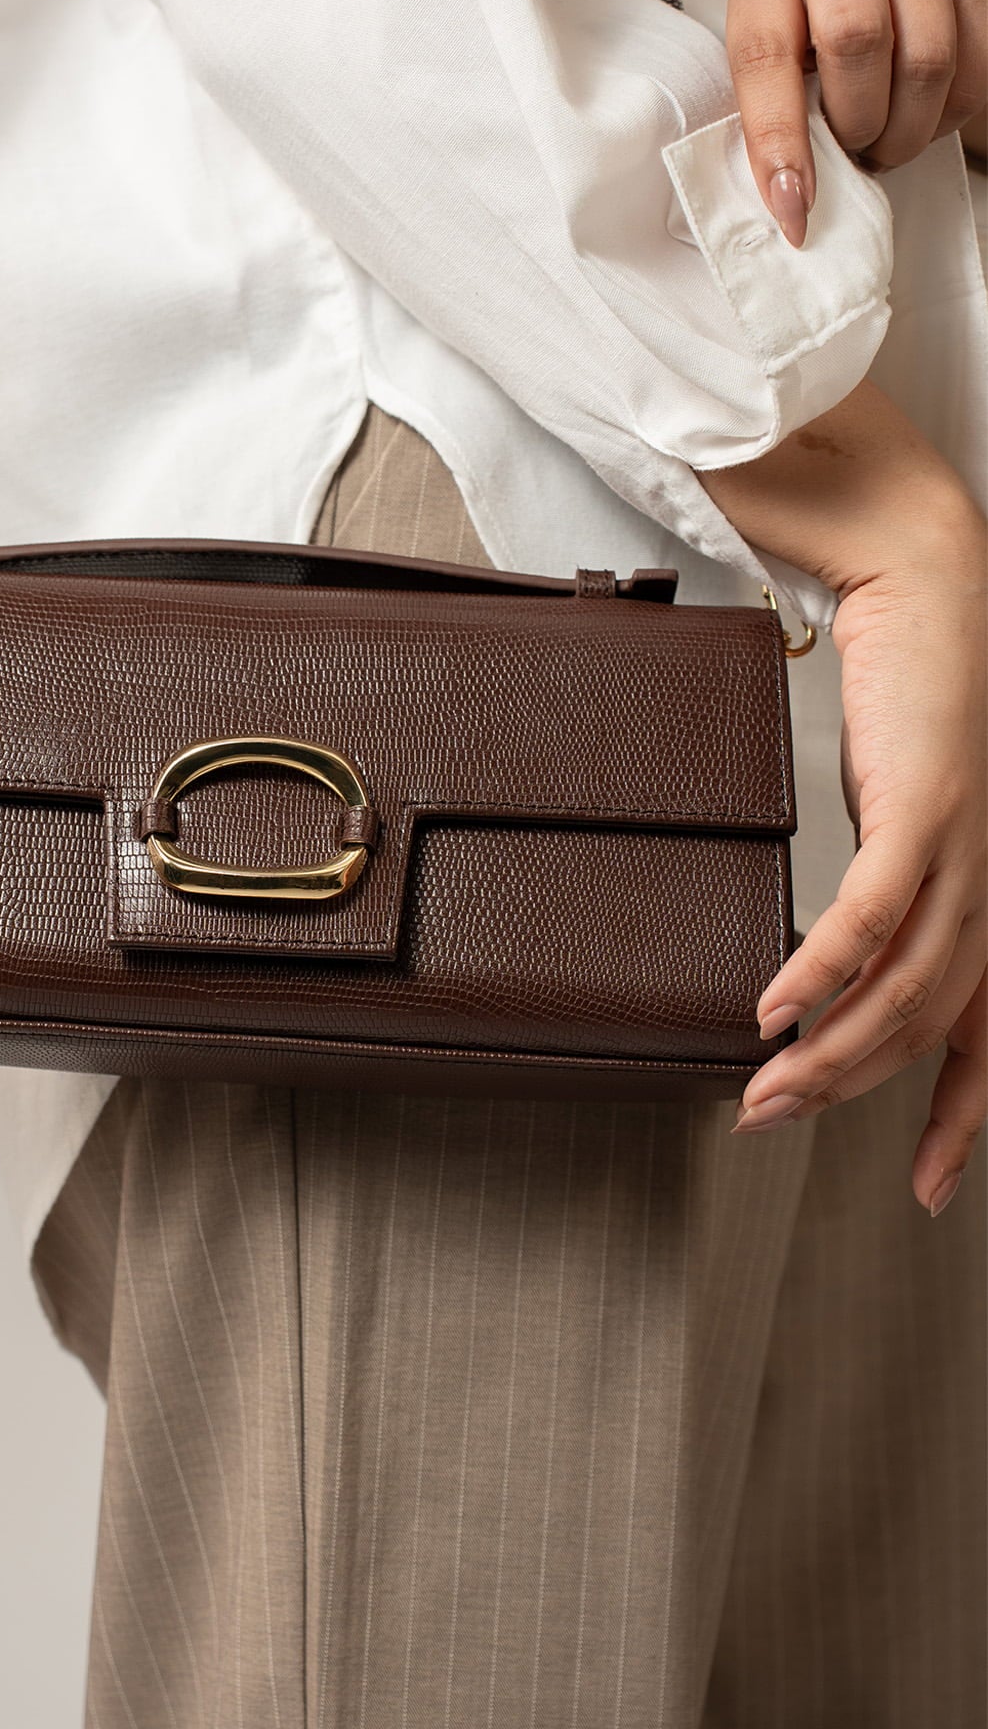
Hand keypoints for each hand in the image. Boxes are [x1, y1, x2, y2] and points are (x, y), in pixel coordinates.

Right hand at [699, 385, 986, 1213]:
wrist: (922, 549)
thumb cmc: (910, 650)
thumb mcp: (897, 782)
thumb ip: (874, 849)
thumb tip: (817, 925)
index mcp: (987, 869)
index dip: (965, 1111)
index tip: (935, 1180)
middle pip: (941, 1021)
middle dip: (861, 1090)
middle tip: (780, 1121)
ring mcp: (971, 837)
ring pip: (912, 988)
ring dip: (829, 1051)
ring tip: (763, 1087)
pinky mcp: (933, 800)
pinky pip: (873, 918)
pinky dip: (821, 973)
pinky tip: (776, 1009)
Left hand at [726, 0, 987, 245]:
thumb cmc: (805, 35)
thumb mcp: (771, 67)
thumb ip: (772, 114)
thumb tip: (790, 201)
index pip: (766, 54)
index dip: (778, 140)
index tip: (793, 204)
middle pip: (858, 41)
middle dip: (857, 123)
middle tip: (853, 151)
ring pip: (927, 59)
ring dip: (906, 129)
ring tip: (884, 141)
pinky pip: (978, 63)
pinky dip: (949, 115)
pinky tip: (922, 114)